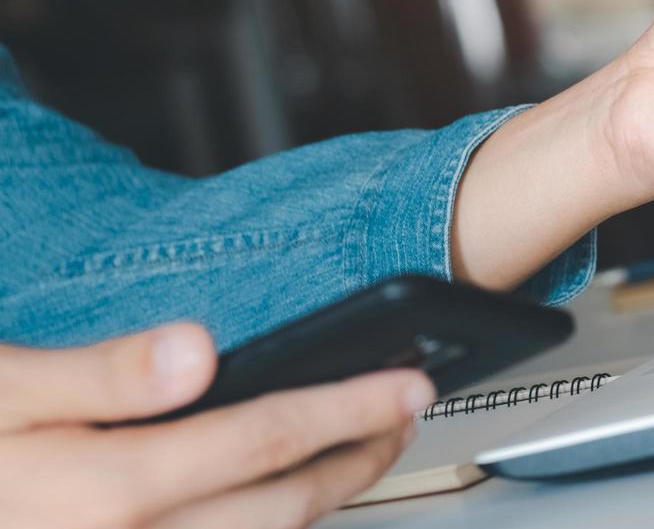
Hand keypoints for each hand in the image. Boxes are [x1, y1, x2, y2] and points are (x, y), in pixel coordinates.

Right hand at [0, 322, 433, 527]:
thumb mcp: (2, 387)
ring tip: (360, 451)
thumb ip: (102, 375)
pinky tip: (281, 502)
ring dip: (323, 500)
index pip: (266, 438)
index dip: (350, 406)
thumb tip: (197, 350)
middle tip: (406, 414)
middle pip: (284, 507)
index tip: (407, 383)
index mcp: (111, 491)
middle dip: (358, 457)